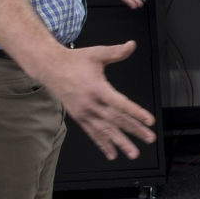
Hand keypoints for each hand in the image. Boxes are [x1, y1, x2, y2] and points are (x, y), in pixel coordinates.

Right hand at [30, 41, 156, 159]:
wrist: (49, 68)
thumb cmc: (74, 61)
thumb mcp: (96, 53)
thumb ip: (116, 52)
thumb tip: (131, 45)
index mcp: (97, 88)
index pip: (120, 103)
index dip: (135, 112)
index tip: (149, 120)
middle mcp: (91, 104)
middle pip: (116, 120)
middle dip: (134, 130)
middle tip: (149, 138)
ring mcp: (84, 113)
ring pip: (105, 131)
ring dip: (120, 143)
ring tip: (133, 153)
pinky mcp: (79, 118)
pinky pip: (93, 134)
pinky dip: (103, 144)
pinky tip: (112, 154)